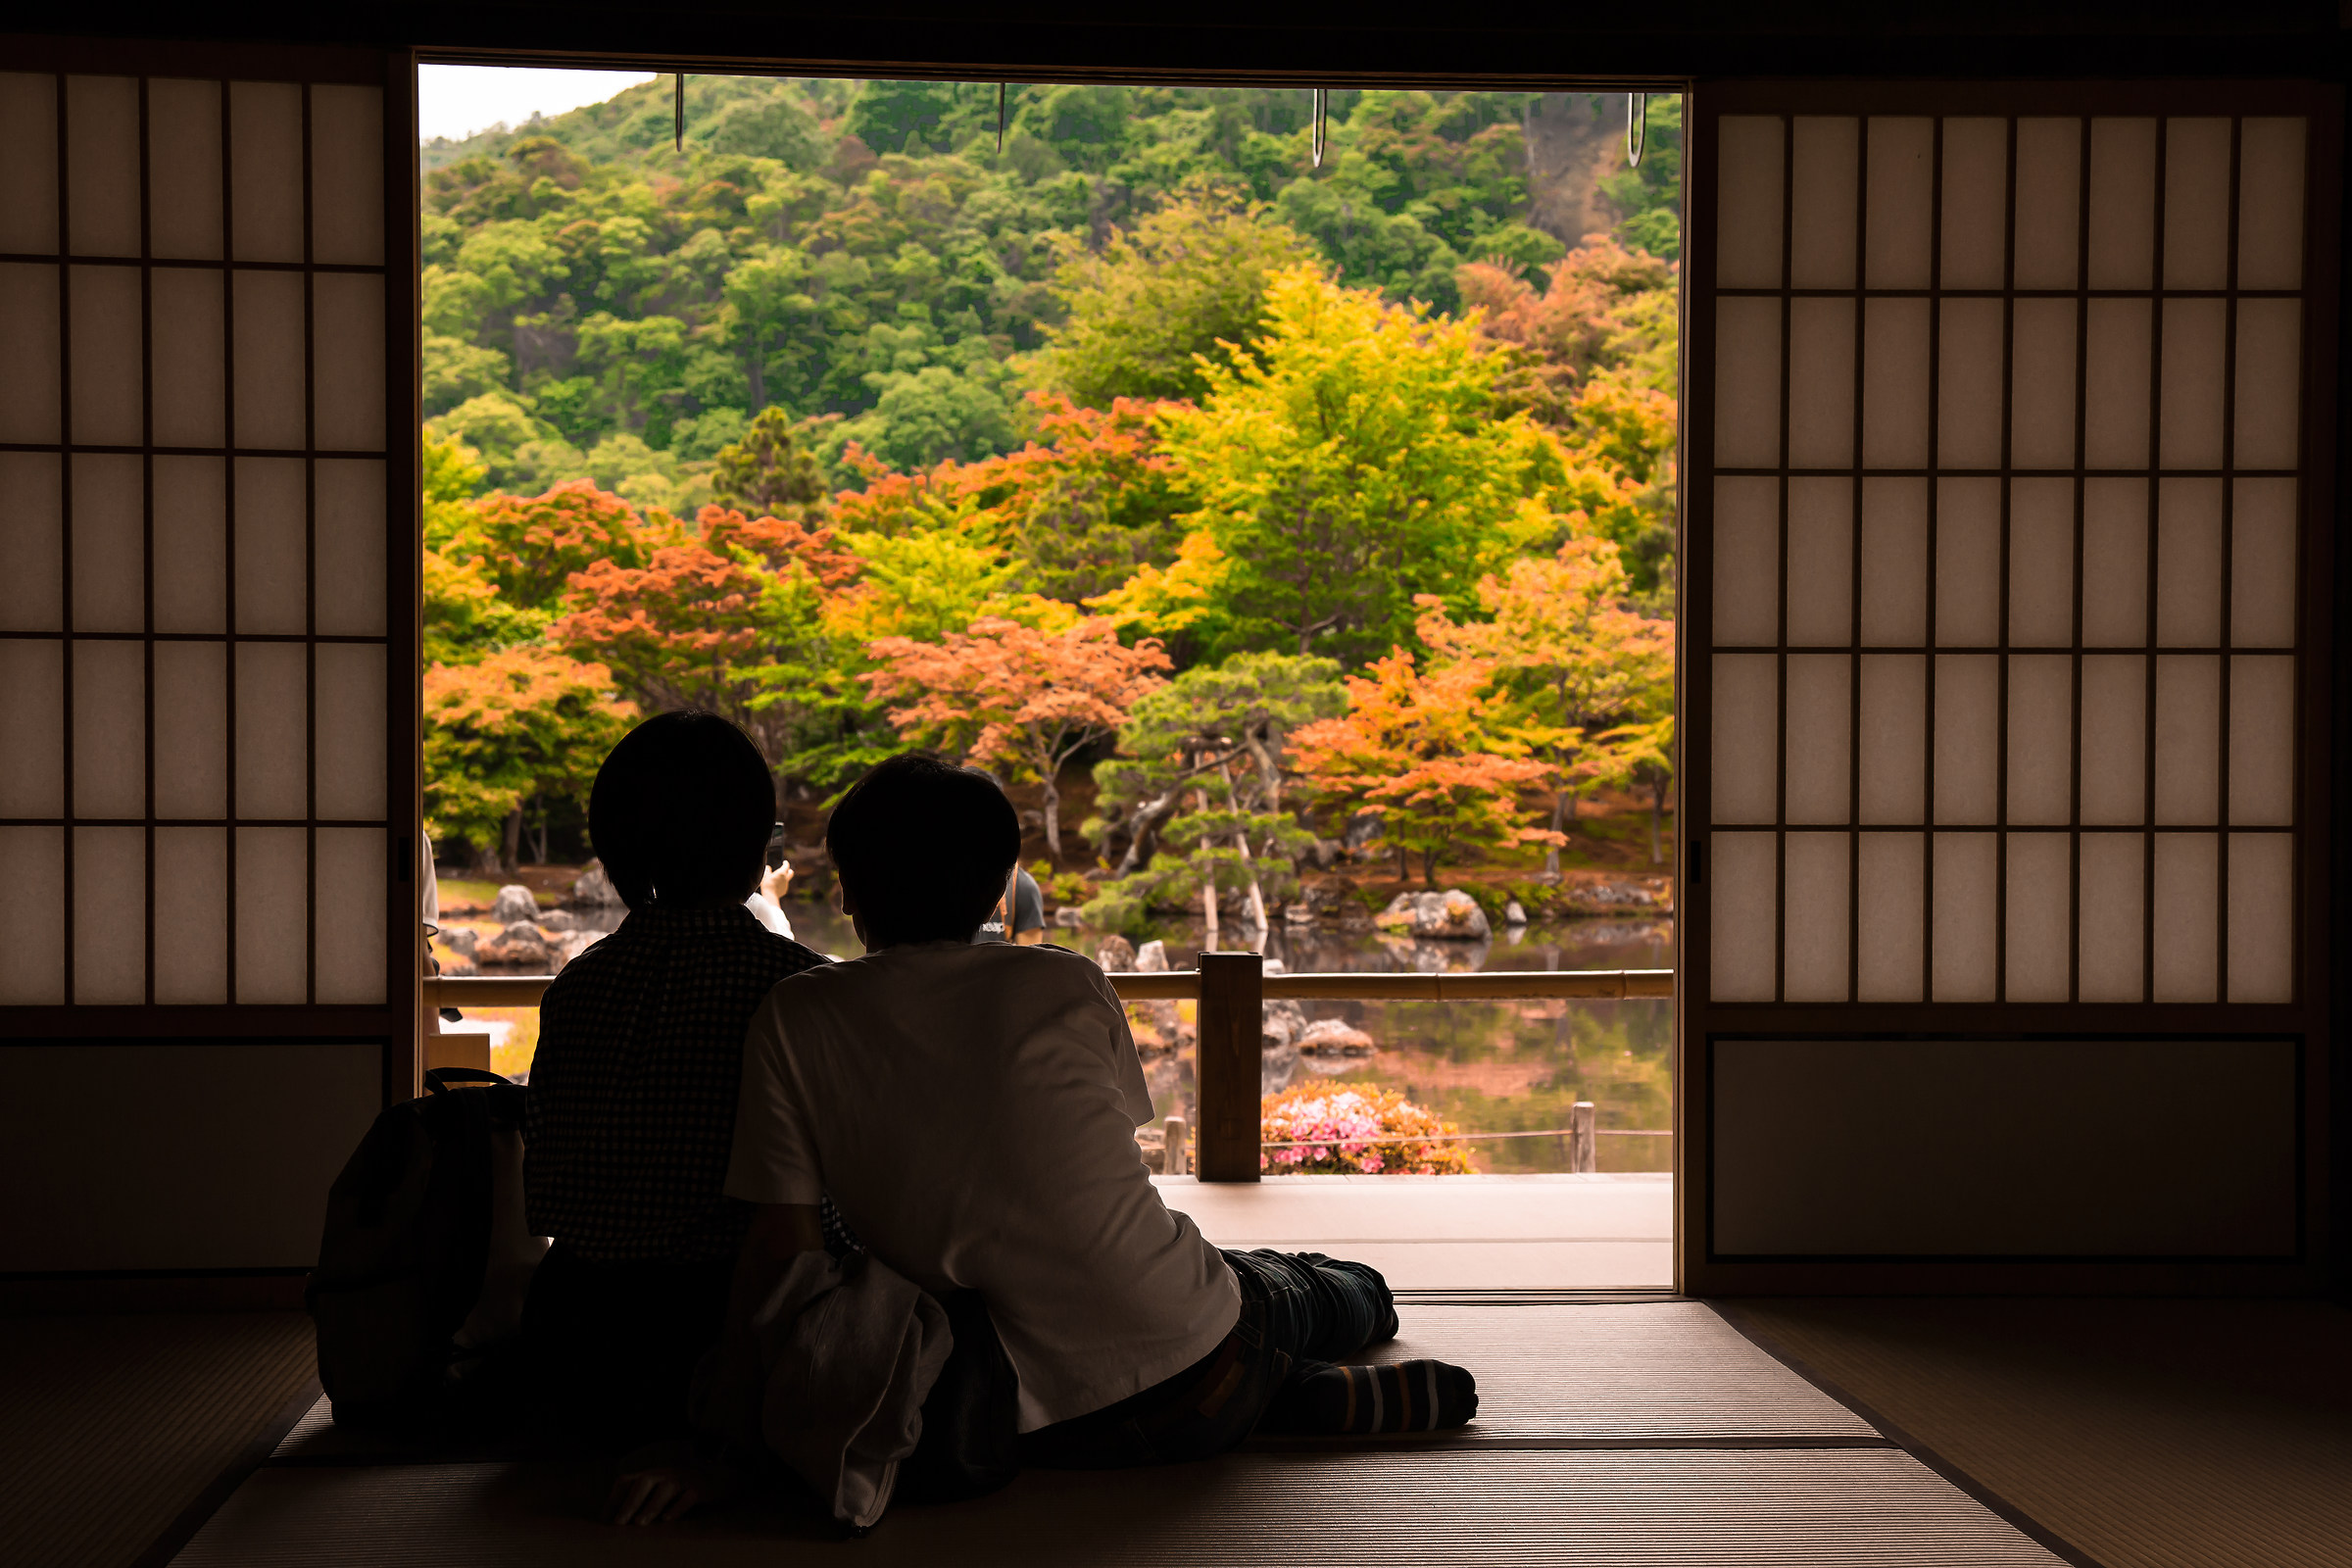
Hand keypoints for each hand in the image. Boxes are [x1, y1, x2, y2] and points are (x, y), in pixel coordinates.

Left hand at [606, 1454, 734, 1524]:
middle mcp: (665, 1474)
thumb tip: (619, 1520)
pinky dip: (678, 1507)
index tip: (605, 1520)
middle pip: (644, 1482)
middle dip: (630, 1503)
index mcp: (651, 1474)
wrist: (719, 1477)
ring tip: (640, 1523)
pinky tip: (669, 1519)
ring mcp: (683, 1479)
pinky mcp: (700, 1487)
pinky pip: (688, 1496)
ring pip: (666, 1488)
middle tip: (619, 1523)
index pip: (626, 1480)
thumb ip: (642, 1500)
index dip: (614, 1499)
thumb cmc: (683, 1489)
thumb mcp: (659, 1490)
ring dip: (651, 1506)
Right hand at [762, 862, 792, 901]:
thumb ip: (767, 870)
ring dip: (783, 878)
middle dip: (789, 870)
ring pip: (786, 880)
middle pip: (791, 872)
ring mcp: (786, 885)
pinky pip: (783, 886)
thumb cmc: (767, 884)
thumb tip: (768, 867)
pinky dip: (781, 885)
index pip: (786, 865)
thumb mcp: (765, 876)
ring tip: (775, 880)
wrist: (770, 896)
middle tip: (785, 870)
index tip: (784, 862)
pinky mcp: (784, 890)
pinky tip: (775, 887)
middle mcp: (785, 878)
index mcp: (782, 873)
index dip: (786, 863)